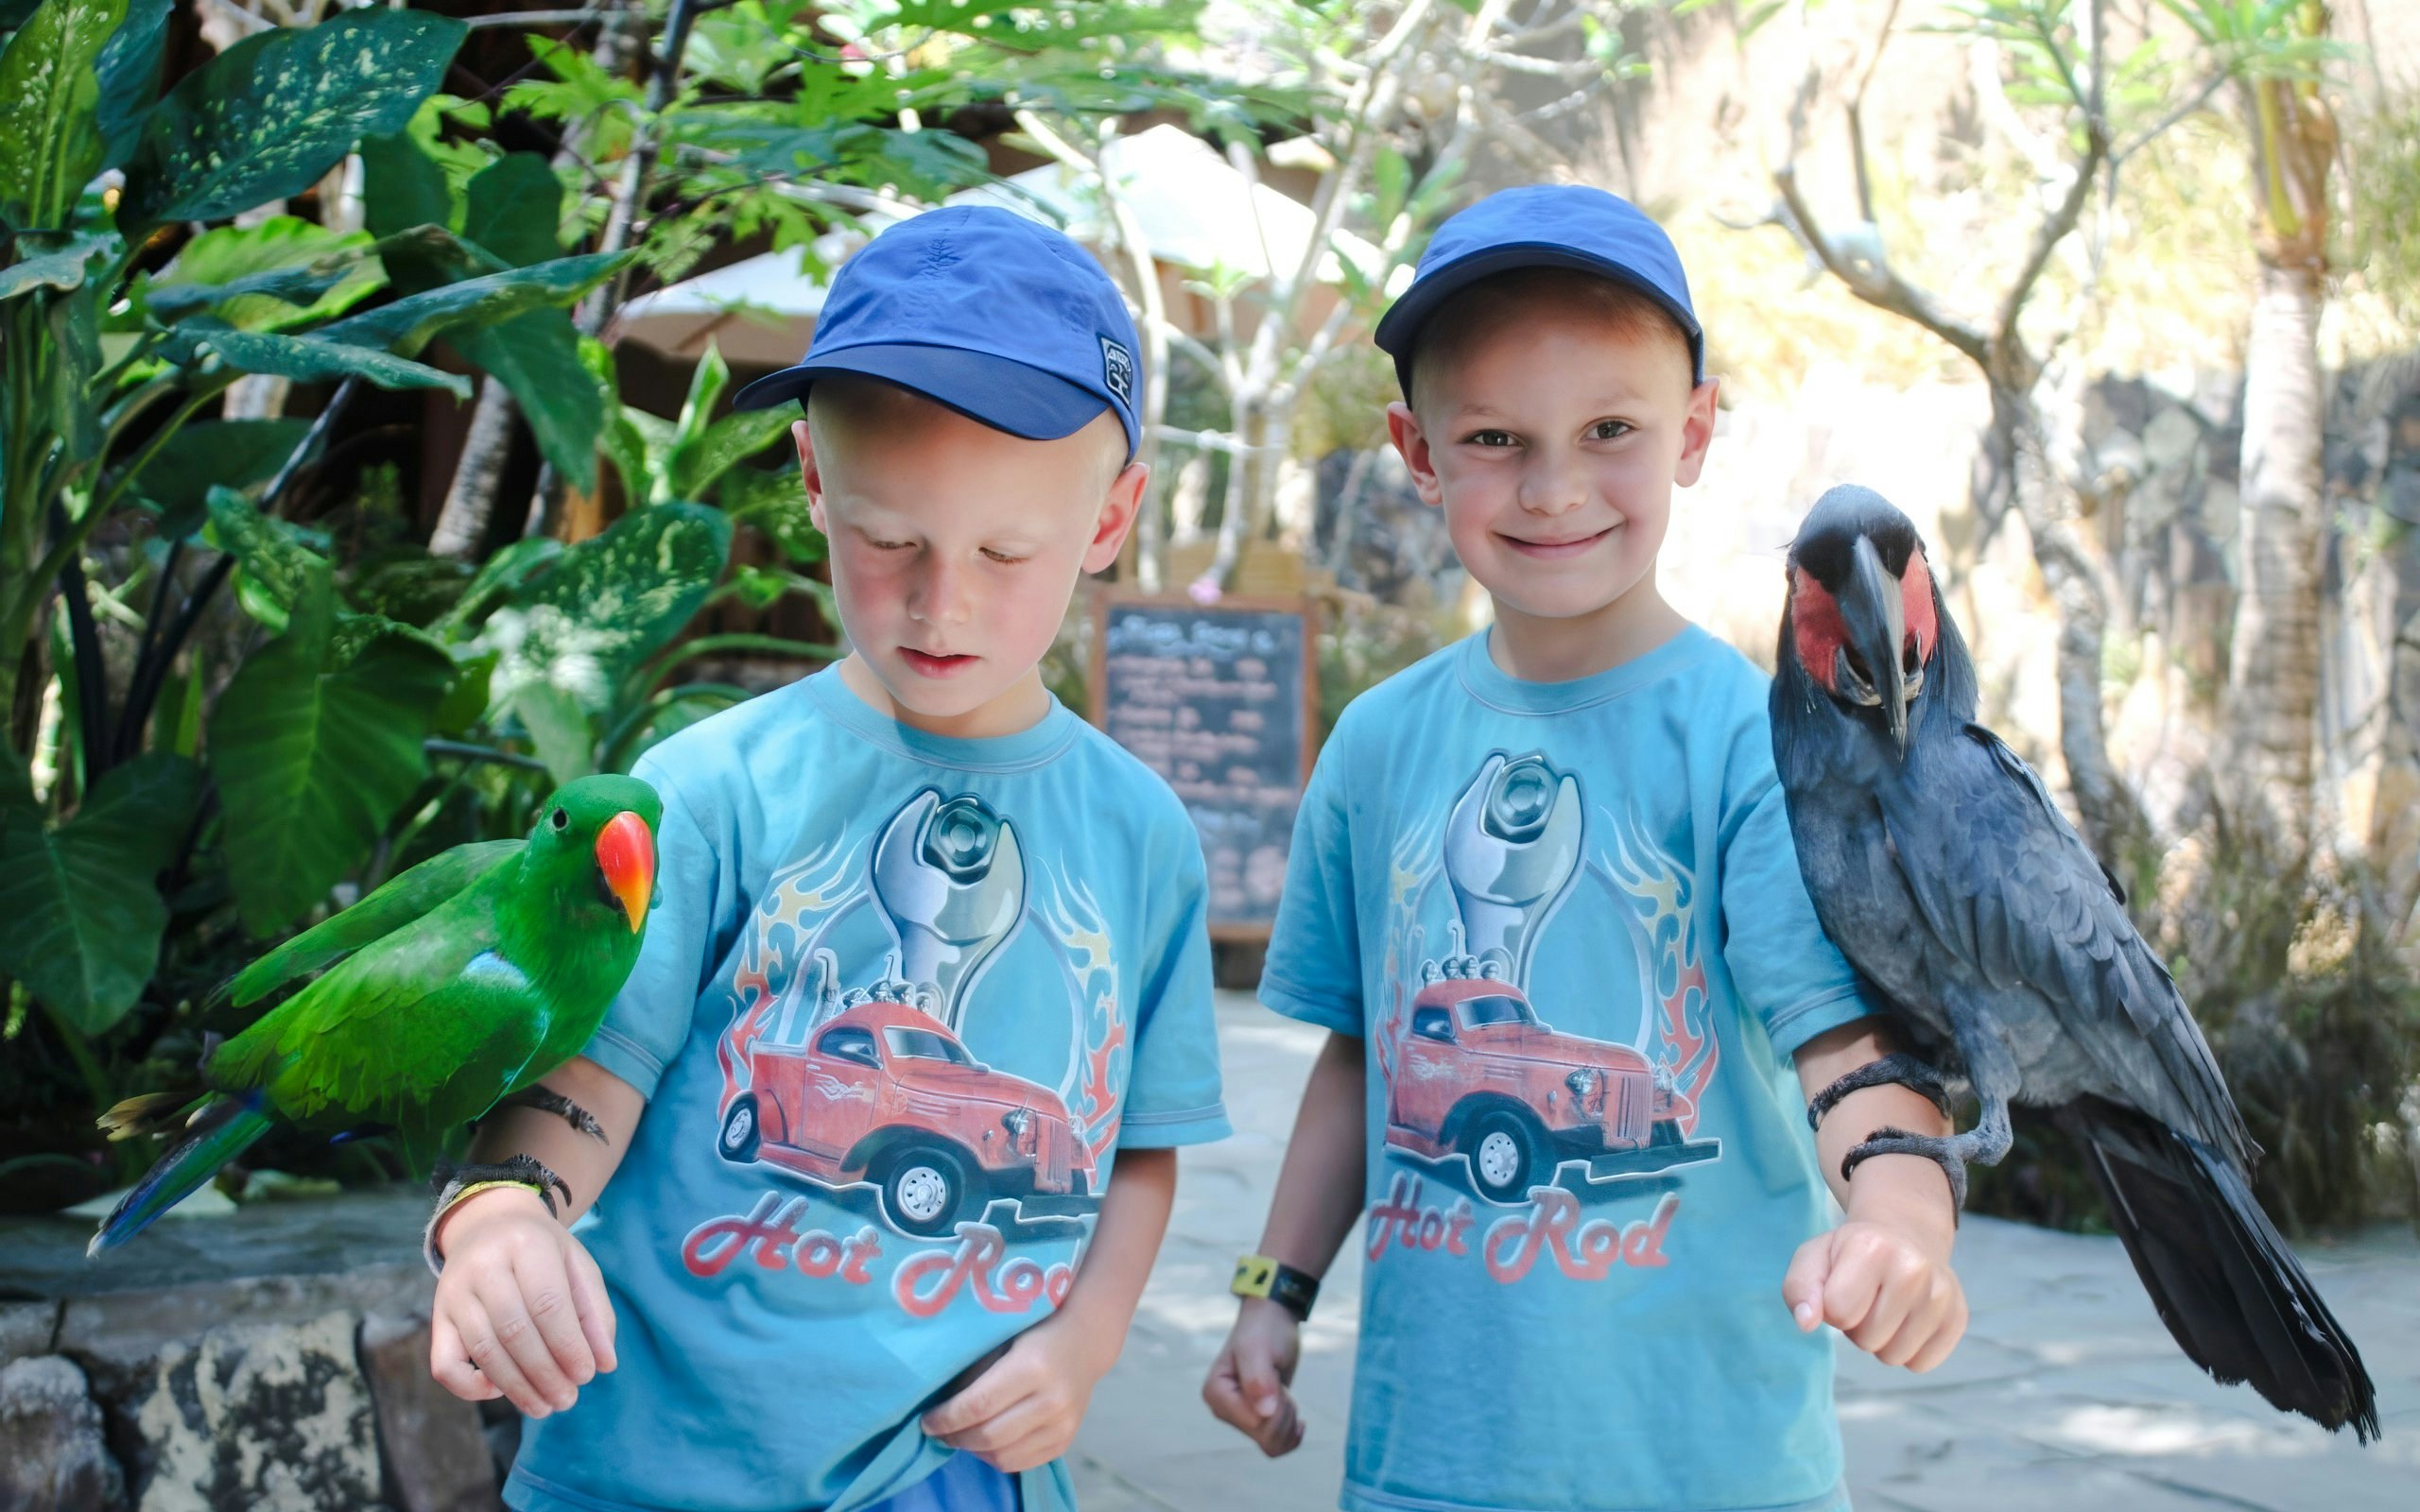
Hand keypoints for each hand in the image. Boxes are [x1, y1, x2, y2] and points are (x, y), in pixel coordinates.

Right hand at [428, 1185, 617, 1416]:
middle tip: (568, 1399)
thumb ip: (595, 1312)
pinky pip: (444, 1365)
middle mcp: (483, 1265)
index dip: (568, 1345)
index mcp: (526, 1243)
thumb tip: (606, 1363)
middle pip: (514, 1331)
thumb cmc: (542, 1251)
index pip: (547, 1303)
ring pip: (484, 1350)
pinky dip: (470, 1388)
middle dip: (545, 1373)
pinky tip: (500, 1391)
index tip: (587, 1374)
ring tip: (546, 1406)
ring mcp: (454, 1293)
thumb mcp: (577, 1265)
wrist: (487, 1225)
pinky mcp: (437, 1317)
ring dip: (517, 1387)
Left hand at [921, 1310, 1110, 1473]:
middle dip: (955, 1437)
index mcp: (1033, 1367)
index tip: (926, 1420)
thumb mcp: (1001, 1339)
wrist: (1082, 1342)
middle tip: (939, 1430)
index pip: (978, 1405)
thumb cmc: (1032, 1332)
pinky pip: (1020, 1464)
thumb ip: (973, 1373)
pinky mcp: (1065, 1441)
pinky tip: (984, 1442)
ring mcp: (1063, 1425)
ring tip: (960, 1435)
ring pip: (1002, 1456)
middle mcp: (1052, 1400)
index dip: (946, 1418)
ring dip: (973, 1451)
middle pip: (989, 1436)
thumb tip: (938, 1405)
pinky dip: (994, 1458)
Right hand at [1201, 1298, 1304, 1456]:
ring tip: (1282, 1390)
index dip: (1276, 1404)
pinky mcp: (1255, 1421)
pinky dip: (1292, 1435)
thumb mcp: (1259, 1348)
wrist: (1271, 1321)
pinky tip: (1297, 1417)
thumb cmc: (1263, 1330)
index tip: (1272, 1374)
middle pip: (1265, 1437)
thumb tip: (1264, 1414)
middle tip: (1279, 1382)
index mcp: (1215, 1393)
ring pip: (1272, 1444)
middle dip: (1284, 1412)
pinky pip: (1276, 1446)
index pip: (1255, 1424)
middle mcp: (1223, 1410)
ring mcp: (1239, 1418)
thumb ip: (1258, 1379)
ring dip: (1288, 1419)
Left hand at [1782, 1209, 1966, 1371]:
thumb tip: (1806, 1322)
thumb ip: (1799, 1289)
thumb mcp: (1814, 1258)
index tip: (1842, 1288)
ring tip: (1885, 1307)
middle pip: (1866, 1340)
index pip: (1839, 1313)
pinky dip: (1908, 1350)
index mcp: (1872, 1247)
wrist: (1903, 1238)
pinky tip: (1908, 1318)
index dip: (1833, 1309)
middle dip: (1857, 1326)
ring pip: (1893, 1357)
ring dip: (1882, 1341)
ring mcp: (1942, 1294)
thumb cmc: (1849, 1254)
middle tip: (1866, 1298)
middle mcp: (1914, 1268)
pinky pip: (1920, 1364)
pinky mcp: (1958, 1318)